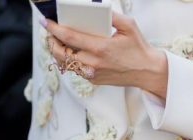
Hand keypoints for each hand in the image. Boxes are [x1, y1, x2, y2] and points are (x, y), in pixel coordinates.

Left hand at [44, 13, 168, 98]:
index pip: (69, 37)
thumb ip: (112, 15)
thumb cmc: (139, 49)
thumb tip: (97, 7)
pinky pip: (76, 69)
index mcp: (101, 48)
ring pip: (65, 63)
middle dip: (51, 41)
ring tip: (57, 42)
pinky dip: (71, 60)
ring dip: (58, 52)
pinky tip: (72, 52)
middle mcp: (94, 63)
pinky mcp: (94, 80)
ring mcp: (93, 74)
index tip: (45, 22)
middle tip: (50, 33)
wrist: (147, 72)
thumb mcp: (129, 26)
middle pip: (61, 52)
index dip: (54, 29)